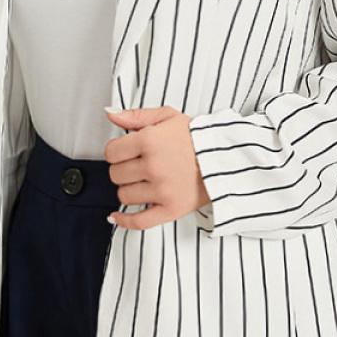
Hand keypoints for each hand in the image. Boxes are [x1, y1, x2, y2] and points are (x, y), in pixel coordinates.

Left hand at [102, 105, 211, 230]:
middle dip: (123, 169)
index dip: (116, 151)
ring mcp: (162, 190)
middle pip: (116, 175)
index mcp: (149, 141)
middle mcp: (153, 166)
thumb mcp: (167, 116)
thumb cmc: (197, 137)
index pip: (111, 153)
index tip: (125, 152)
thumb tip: (110, 114)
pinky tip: (116, 216)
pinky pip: (138, 222)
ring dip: (129, 189)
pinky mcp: (171, 209)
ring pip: (124, 196)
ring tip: (144, 181)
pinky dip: (124, 221)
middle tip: (137, 165)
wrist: (226, 157)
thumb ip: (135, 115)